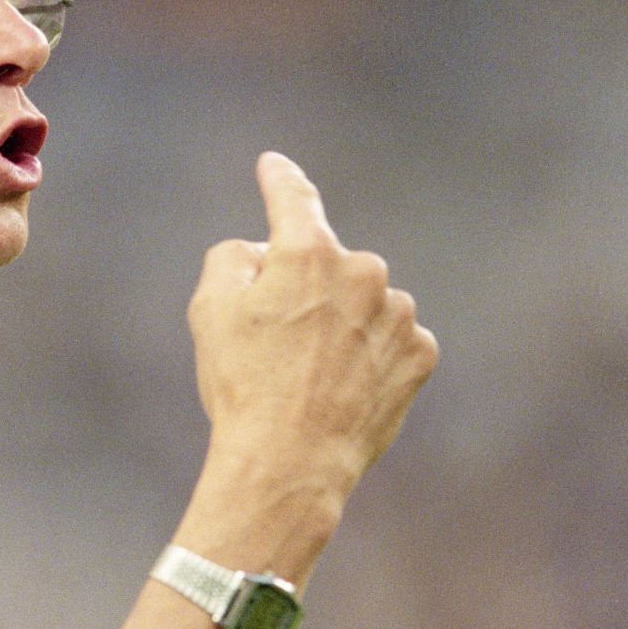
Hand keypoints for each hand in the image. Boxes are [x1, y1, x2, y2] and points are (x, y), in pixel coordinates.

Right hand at [187, 152, 437, 502]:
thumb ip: (231, 257)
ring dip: (341, 323)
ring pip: (363, 302)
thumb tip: (262, 253)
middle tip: (273, 342)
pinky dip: (369, 355)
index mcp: (308, 252)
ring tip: (308, 376)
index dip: (278, 178)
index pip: (292, 197)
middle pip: (327, 263)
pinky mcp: (419, 356)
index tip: (273, 165)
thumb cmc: (242, 385)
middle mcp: (363, 271)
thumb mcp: (208, 310)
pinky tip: (342, 388)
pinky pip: (391, 340)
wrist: (289, 463)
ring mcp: (398, 314)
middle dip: (304, 288)